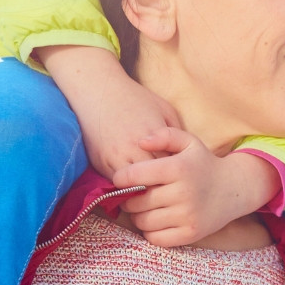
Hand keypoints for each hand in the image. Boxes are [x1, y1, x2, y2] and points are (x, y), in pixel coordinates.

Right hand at [37, 44, 182, 176]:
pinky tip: (135, 186)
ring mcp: (115, 157)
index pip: (170, 167)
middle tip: (170, 190)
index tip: (182, 179)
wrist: (99, 92)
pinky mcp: (100, 163)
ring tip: (153, 192)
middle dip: (162, 186)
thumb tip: (184, 156)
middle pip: (153, 180)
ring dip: (142, 190)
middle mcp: (133, 149)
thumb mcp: (165, 109)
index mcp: (153, 136)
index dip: (177, 175)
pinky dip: (126, 187)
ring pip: (133, 186)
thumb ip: (176, 134)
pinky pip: (116, 183)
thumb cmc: (136, 98)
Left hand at [111, 127, 276, 246]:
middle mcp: (183, 193)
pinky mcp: (191, 233)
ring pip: (143, 221)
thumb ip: (165, 135)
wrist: (235, 189)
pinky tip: (157, 220)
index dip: (121, 178)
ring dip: (138, 215)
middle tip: (135, 194)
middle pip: (136, 202)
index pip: (135, 175)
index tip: (121, 179)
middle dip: (129, 198)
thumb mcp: (189, 143)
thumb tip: (140, 141)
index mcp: (179, 168)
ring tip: (145, 207)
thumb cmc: (204, 164)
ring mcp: (188, 215)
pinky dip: (150, 231)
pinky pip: (155, 238)